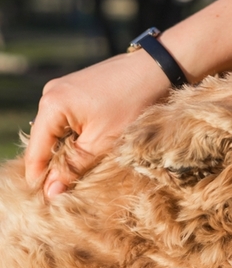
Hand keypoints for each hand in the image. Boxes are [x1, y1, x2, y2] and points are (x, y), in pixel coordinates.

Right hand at [25, 50, 171, 197]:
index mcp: (52, 105)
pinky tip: (91, 145)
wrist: (159, 67)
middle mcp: (51, 94)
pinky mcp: (77, 88)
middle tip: (65, 188)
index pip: (35, 151)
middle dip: (54, 164)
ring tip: (81, 168)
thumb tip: (51, 192)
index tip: (44, 200)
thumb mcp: (103, 141)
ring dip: (68, 149)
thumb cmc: (133, 102)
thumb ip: (74, 166)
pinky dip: (77, 134)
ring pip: (57, 130)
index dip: (39, 177)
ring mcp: (64, 89)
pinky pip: (68, 118)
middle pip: (44, 140)